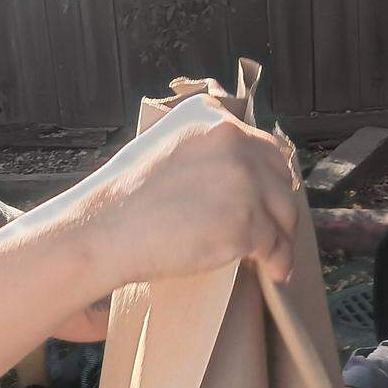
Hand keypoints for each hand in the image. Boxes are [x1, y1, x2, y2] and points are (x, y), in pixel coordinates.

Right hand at [78, 94, 298, 286]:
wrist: (105, 231)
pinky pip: (276, 246)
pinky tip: (272, 272)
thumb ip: (203, 151)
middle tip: (275, 231)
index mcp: (211, 115)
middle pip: (280, 176)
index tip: (266, 199)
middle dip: (278, 207)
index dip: (266, 177)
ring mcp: (243, 180)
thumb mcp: (163, 146)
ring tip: (275, 257)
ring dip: (282, 237)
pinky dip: (278, 262)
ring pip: (283, 212)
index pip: (261, 146)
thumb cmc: (124, 200)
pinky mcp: (247, 221)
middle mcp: (233, 138)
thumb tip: (237, 181)